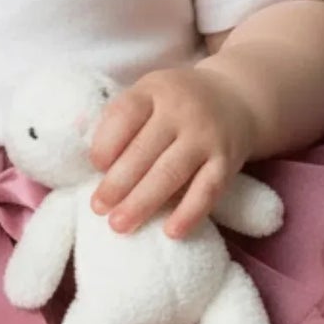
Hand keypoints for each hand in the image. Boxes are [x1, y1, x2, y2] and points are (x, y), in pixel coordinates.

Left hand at [87, 64, 258, 238]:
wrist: (236, 99)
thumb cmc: (176, 105)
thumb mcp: (148, 95)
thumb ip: (119, 119)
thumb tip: (86, 155)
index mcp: (154, 91)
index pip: (125, 115)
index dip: (106, 143)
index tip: (94, 167)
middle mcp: (181, 111)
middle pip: (144, 149)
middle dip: (117, 183)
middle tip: (98, 208)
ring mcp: (206, 137)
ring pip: (171, 172)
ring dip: (142, 202)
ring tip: (119, 224)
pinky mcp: (227, 162)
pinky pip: (208, 191)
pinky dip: (189, 213)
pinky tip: (170, 232)